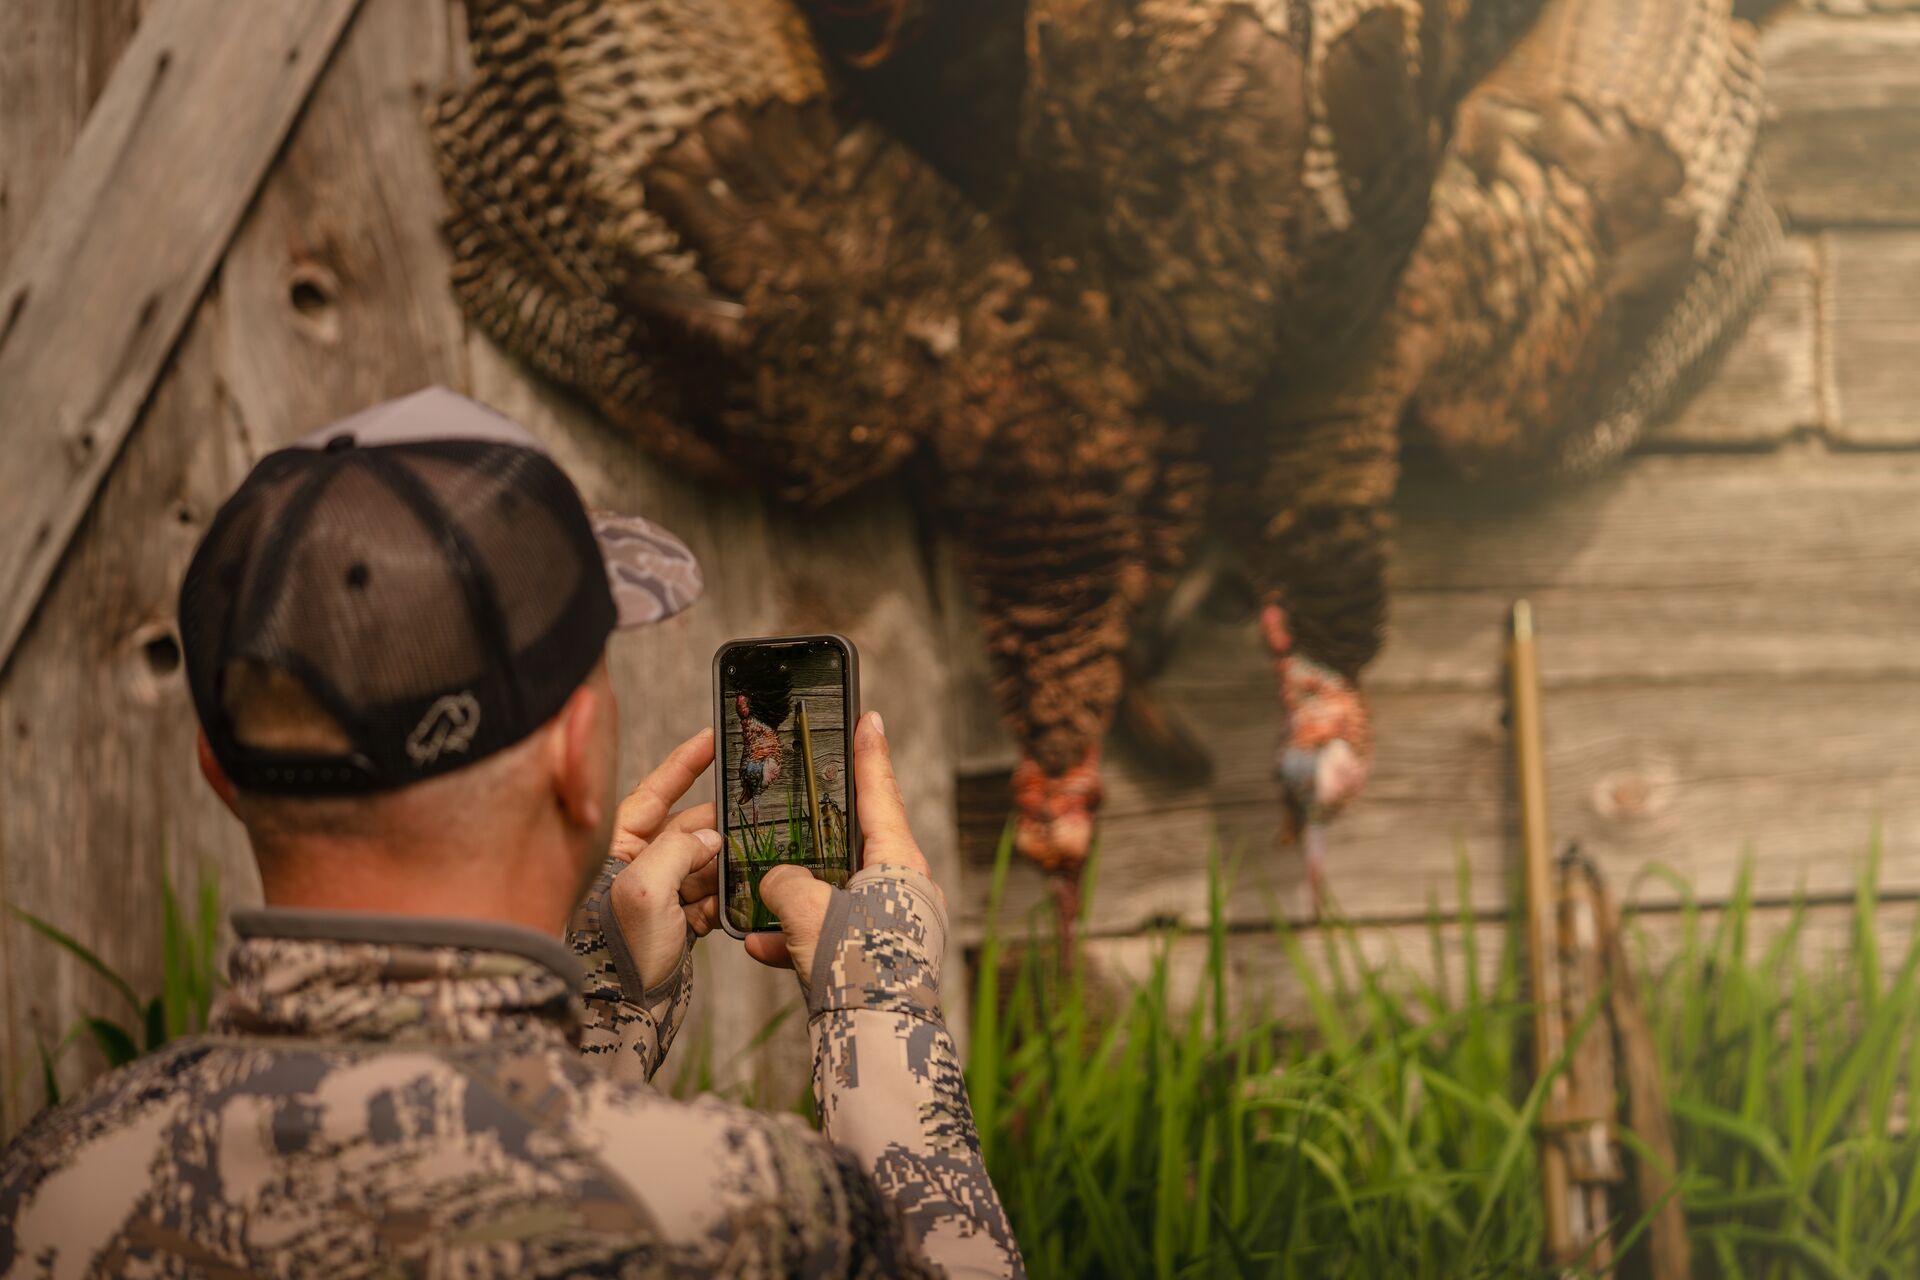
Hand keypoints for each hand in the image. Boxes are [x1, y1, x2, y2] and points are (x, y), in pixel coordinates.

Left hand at [607, 728, 723, 988]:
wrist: (621, 1009)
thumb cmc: (618, 947)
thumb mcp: (644, 888)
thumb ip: (680, 850)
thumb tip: (712, 839)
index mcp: (616, 844)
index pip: (654, 791)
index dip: (685, 764)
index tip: (713, 739)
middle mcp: (635, 862)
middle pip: (688, 828)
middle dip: (718, 829)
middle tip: (753, 820)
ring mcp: (656, 890)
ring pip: (704, 863)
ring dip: (724, 869)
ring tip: (741, 874)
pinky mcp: (674, 919)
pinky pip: (708, 896)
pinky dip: (721, 901)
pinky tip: (726, 910)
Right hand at [747, 710, 940, 978]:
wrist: (874, 1048)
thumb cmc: (854, 968)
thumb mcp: (807, 911)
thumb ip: (786, 883)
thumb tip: (779, 883)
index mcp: (901, 864)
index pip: (882, 794)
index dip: (870, 754)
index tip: (869, 717)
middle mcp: (906, 890)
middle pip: (856, 846)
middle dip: (817, 836)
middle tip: (800, 806)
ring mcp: (895, 928)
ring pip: (837, 896)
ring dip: (795, 900)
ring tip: (759, 901)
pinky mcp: (878, 962)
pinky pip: (832, 937)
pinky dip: (796, 940)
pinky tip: (760, 950)